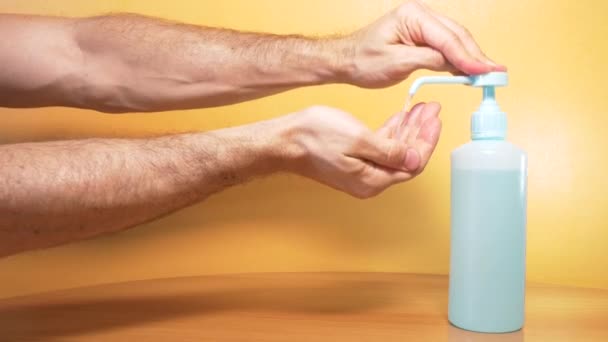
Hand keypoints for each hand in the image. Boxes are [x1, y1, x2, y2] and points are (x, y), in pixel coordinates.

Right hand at [278, 103, 440, 197]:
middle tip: (431, 109)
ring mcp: (361, 172)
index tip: (435, 120)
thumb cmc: (315, 138)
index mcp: (373, 180)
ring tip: (421, 108)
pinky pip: (380, 149)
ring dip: (408, 130)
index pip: (412, 164)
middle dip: (421, 132)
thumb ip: (389, 151)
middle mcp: (369, 181)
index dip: (427, 141)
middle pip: (406, 158)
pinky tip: (400, 117)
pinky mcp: (353, 162)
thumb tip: (414, 159)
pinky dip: (392, 133)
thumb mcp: (358, 139)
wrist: (286, 140)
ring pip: (394, 152)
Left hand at [341, 0, 505, 87]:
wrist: (346, 61)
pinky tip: (471, 69)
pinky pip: (446, 46)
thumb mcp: (396, 63)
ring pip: (455, 40)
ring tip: (489, 73)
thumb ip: (428, 60)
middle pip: (457, 35)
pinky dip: (459, 58)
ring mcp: (422, 24)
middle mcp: (420, 15)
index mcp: (412, 16)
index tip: (483, 71)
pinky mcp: (422, 36)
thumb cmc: (363, 60)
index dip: (467, 56)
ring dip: (472, 57)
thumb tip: (455, 64)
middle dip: (476, 55)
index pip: (447, 38)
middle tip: (496, 73)